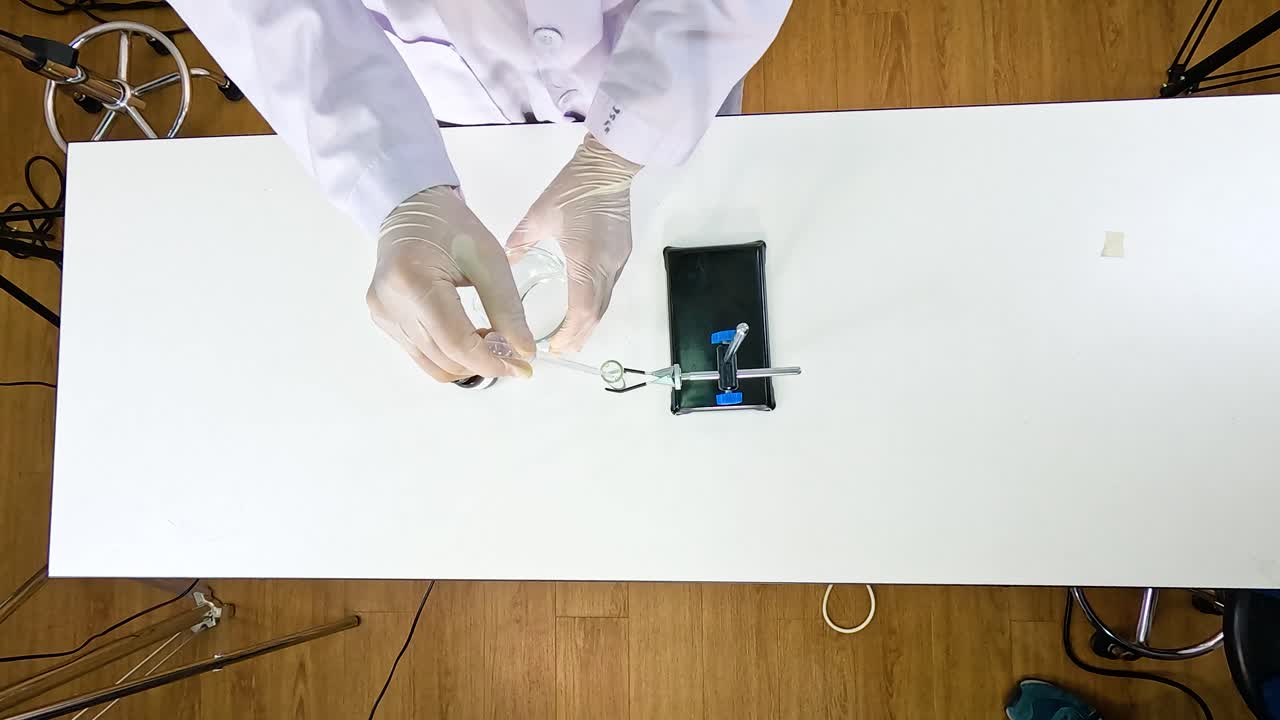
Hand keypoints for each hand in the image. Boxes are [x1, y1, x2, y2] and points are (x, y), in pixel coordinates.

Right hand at [367, 186, 535, 381]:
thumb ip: (507, 308)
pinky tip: (470, 336)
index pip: (456, 342)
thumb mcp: (489, 259)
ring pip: (433, 364)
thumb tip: (523, 351)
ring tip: (492, 340)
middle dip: (485, 363)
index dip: (491, 361)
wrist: (410, 209)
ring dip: (468, 363)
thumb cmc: (448, 225)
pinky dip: (451, 355)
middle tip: (515, 353)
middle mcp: (390, 303)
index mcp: (413, 282)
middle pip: (445, 357)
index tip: (521, 366)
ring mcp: (383, 315)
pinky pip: (422, 355)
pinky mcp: (384, 320)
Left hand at [507, 133, 641, 352]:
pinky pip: (609, 288)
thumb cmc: (574, 187)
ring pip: (605, 303)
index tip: (555, 347)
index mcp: (586, 259)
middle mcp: (606, 265)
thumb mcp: (539, 214)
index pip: (583, 309)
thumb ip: (521, 240)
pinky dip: (595, 305)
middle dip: (579, 336)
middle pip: (597, 313)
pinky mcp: (621, 253)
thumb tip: (508, 258)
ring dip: (589, 323)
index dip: (570, 333)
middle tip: (561, 351)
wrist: (608, 166)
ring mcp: (617, 260)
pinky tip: (583, 309)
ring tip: (571, 337)